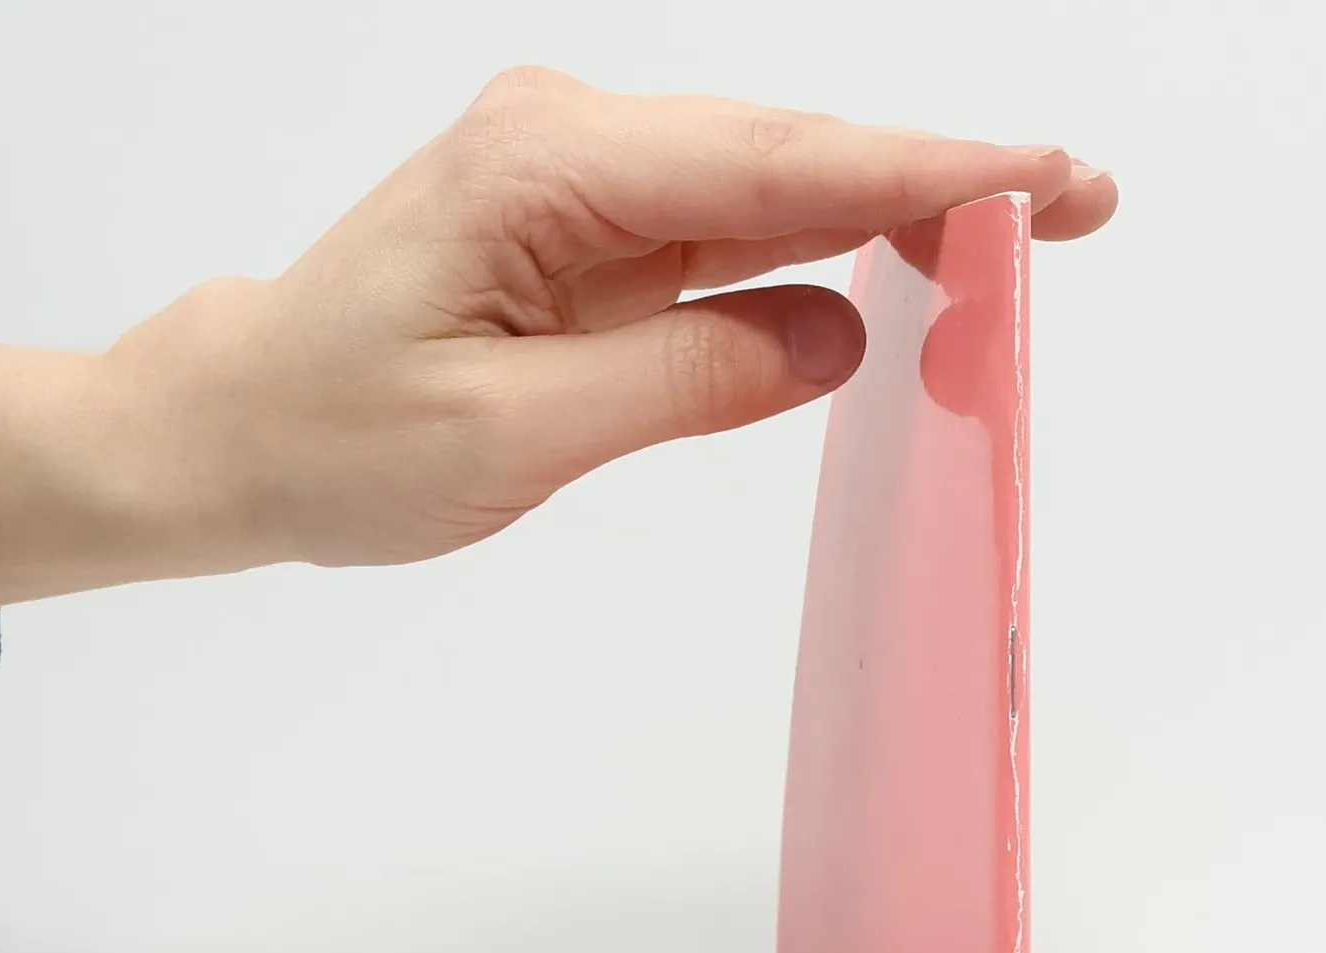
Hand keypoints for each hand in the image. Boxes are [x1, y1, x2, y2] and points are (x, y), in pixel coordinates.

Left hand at [134, 73, 1114, 570]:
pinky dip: (826, 240)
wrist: (246, 426)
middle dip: (944, 176)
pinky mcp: (593, 224)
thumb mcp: (513, 435)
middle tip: (1079, 199)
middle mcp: (573, 143)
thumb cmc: (342, 436)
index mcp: (549, 174)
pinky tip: (901, 257)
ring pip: (777, 181)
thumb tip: (833, 333)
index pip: (780, 168)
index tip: (1043, 177)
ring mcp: (585, 177)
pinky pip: (736, 222)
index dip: (927, 176)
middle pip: (797, 152)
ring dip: (897, 207)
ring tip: (1020, 234)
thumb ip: (682, 377)